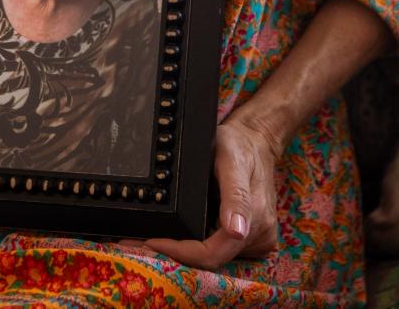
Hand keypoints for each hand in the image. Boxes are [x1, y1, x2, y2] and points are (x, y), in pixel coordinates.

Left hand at [142, 116, 277, 267]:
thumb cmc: (240, 145)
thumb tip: (236, 231)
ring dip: (186, 248)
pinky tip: (180, 229)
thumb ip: (235, 195)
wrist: (255, 140)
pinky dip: (198, 241)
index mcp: (255, 220)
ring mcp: (254, 239)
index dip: (180, 253)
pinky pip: (218, 246)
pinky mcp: (248, 238)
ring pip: (213, 255)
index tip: (151, 242)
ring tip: (156, 233)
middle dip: (176, 252)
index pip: (212, 254)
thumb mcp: (232, 160)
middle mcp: (258, 237)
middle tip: (141, 241)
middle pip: (211, 259)